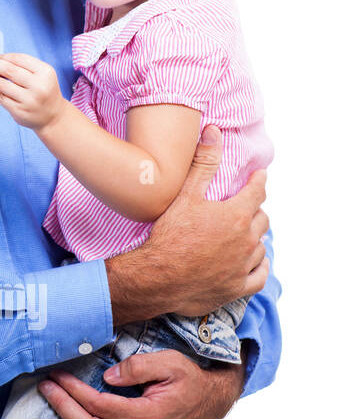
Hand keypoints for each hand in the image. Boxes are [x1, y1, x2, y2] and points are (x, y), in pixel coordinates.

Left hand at [0, 53, 63, 130]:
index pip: (20, 59)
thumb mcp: (41, 75)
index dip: (4, 56)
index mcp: (46, 72)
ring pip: (1, 85)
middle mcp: (39, 86)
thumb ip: (23, 67)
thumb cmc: (43, 90)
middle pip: (9, 70)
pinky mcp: (18, 111)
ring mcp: (28, 100)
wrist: (52, 116)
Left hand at [37, 348, 244, 418]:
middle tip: (45, 388)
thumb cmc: (189, 381)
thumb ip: (138, 366)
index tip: (57, 375)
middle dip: (62, 407)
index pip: (99, 405)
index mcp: (149, 416)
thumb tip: (108, 376)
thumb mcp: (170, 362)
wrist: (209, 403)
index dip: (73, 390)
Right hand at [107, 125, 268, 322]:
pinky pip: (259, 275)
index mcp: (236, 215)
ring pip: (260, 246)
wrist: (157, 277)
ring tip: (244, 234)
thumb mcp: (185, 195)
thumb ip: (203, 163)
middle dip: (255, 210)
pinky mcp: (238, 287)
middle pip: (261, 219)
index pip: (257, 191)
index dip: (258, 181)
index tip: (259, 175)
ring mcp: (243, 265)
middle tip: (246, 207)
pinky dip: (259, 266)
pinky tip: (253, 262)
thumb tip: (214, 131)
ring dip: (254, 237)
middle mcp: (246, 240)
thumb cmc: (170, 235)